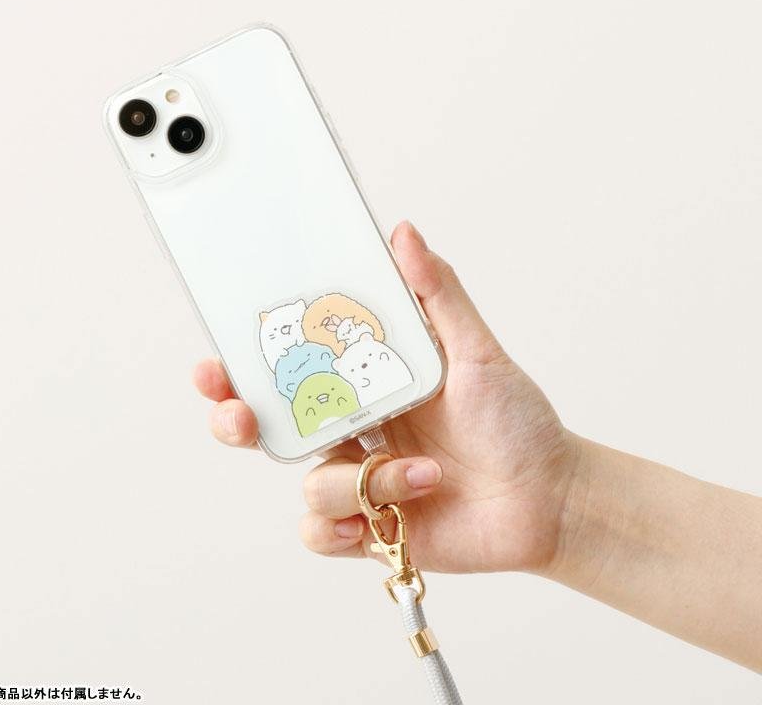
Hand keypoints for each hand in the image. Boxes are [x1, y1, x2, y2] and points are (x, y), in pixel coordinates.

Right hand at [193, 221, 578, 573]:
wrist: (549, 497)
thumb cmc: (515, 421)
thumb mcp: (475, 351)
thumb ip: (437, 293)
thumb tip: (404, 233)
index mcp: (365, 385)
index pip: (290, 371)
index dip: (244, 367)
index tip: (218, 358)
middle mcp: (352, 431)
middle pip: (266, 427)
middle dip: (236, 421)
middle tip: (241, 417)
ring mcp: (357, 482)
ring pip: (307, 485)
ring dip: (364, 481)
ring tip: (425, 475)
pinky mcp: (367, 529)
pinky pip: (319, 533)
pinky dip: (347, 526)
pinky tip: (393, 519)